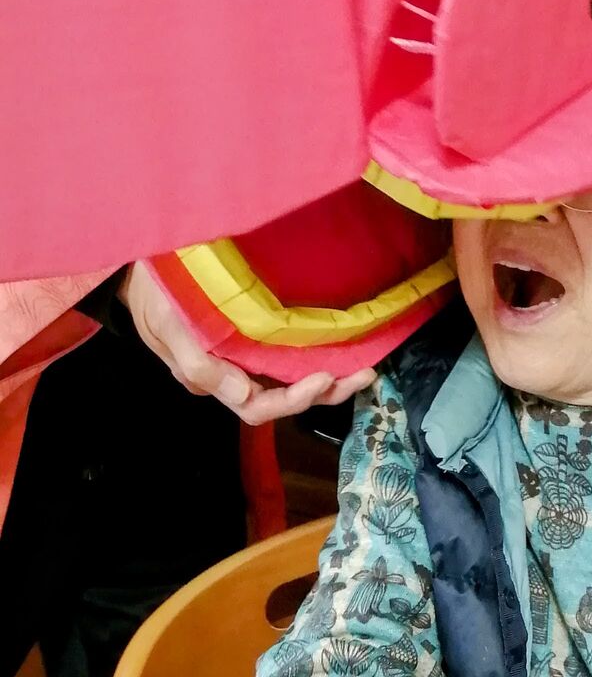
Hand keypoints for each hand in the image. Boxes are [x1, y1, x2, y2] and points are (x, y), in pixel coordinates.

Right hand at [120, 261, 371, 424]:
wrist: (142, 270)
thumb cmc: (155, 296)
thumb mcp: (168, 325)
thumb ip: (200, 365)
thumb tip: (244, 395)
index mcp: (211, 381)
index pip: (257, 406)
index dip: (293, 399)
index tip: (325, 377)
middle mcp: (232, 376)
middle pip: (281, 399)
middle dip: (324, 392)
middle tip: (364, 373)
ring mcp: (242, 360)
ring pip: (288, 380)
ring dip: (327, 379)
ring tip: (363, 367)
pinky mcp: (251, 339)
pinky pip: (286, 358)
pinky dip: (313, 357)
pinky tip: (339, 348)